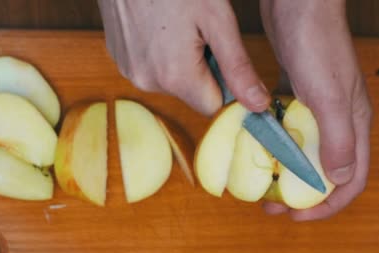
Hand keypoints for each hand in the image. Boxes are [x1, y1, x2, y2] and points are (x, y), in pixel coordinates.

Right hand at [97, 0, 270, 114]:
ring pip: (171, 80)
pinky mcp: (119, 59)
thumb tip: (258, 104)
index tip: (222, 49)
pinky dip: (160, 52)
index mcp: (175, 76)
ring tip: (177, 23)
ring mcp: (129, 70)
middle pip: (191, 93)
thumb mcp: (217, 19)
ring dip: (181, 60)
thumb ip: (238, 67)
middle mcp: (147, 81)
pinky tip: (160, 24)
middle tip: (199, 29)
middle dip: (202, 68)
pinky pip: (151, 68)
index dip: (224, 81)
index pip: (213, 105)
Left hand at [260, 0, 372, 220]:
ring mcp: (316, 107)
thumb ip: (336, 138)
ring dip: (284, 171)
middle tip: (272, 208)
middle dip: (300, 195)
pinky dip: (272, 142)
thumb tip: (337, 179)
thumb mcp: (329, 96)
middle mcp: (338, 120)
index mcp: (354, 125)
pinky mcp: (297, 94)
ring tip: (260, 183)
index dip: (327, 206)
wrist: (299, 4)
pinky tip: (254, 146)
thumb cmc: (318, 44)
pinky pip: (286, 128)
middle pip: (325, 170)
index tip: (297, 218)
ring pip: (303, 151)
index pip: (351, 179)